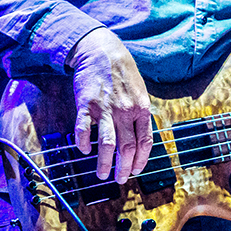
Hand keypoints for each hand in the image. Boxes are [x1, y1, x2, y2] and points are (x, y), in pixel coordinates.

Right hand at [66, 28, 152, 183]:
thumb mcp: (140, 91)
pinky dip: (84, 143)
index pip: (145, 142)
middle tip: (119, 179)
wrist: (103, 51)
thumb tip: (141, 137)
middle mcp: (126, 111)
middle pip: (127, 147)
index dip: (141, 160)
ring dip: (105, 163)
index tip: (135, 171)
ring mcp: (106, 109)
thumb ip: (141, 114)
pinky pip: (84, 129)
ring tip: (102, 175)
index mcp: (142, 109)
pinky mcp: (87, 105)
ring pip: (108, 144)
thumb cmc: (123, 72)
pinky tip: (84, 150)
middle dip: (124, 168)